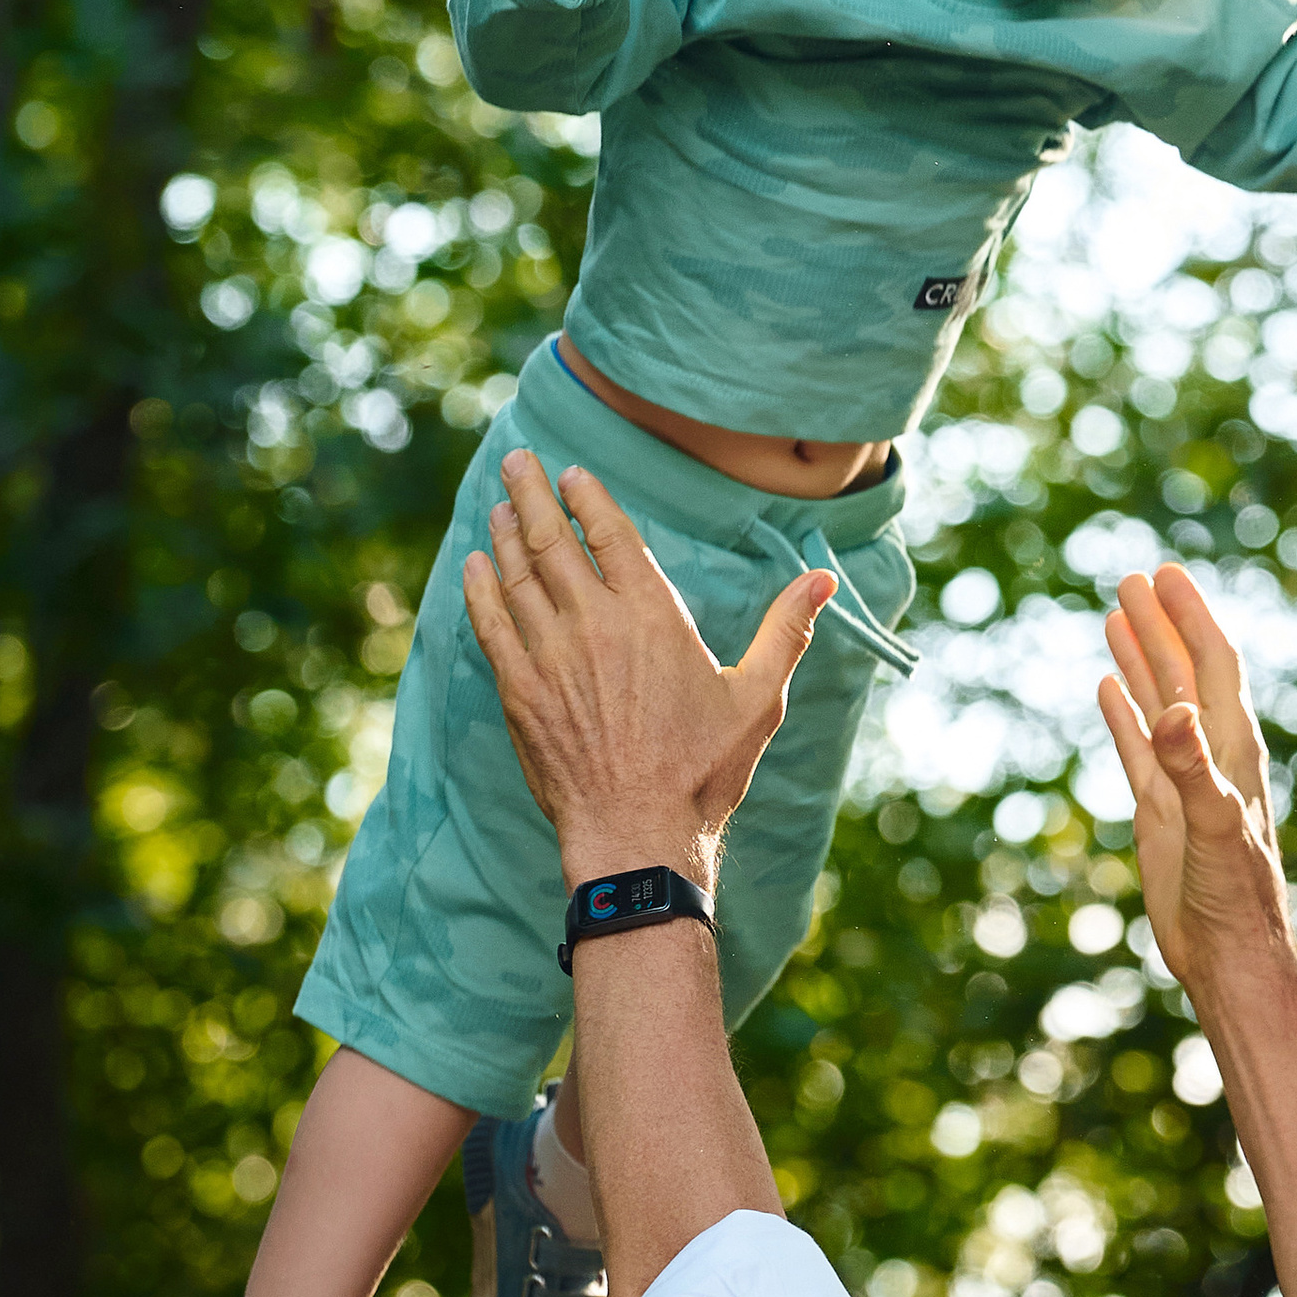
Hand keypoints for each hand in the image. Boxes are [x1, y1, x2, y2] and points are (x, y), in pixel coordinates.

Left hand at [461, 452, 831, 880]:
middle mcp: (594, 624)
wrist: (637, 834)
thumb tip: (824, 581)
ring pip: (517, 577)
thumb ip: (786, 630)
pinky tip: (472, 567)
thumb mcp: (758, 697)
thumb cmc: (703, 771)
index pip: (611, 535)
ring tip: (498, 505)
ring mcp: (549, 657)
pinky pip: (490, 625)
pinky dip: (478, 590)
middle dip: (532, 495)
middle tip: (519, 461)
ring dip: (505, 535)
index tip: (572, 473)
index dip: (588, 497)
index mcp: (652, 616)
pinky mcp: (519, 692)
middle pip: (553, 540)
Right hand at [1098, 566, 1289, 996]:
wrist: (1227, 952)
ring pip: (1157, 702)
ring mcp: (1182, 780)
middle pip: (1183, 672)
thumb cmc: (1235, 893)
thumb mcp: (1215, 824)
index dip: (1191, 618)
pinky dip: (1122, 712)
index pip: (1213, 665)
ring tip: (1117, 613)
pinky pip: (1137, 747)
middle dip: (1161, 625)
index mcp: (1233, 748)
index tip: (1166, 576)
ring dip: (1140, 658)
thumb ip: (1192, 768)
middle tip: (1134, 578)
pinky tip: (1108, 685)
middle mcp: (1209, 754)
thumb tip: (1174, 711)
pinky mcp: (1159, 811)